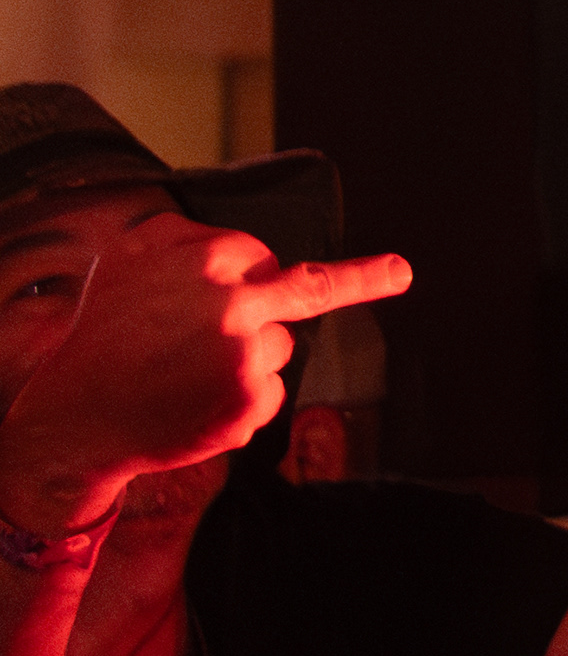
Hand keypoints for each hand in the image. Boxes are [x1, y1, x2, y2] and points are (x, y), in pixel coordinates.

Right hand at [0, 216, 408, 524]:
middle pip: (306, 288)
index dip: (248, 274)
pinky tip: (194, 403)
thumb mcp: (127, 260)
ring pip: (278, 347)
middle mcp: (230, 299)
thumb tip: (246, 244)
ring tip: (185, 375)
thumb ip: (184, 238)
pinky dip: (239, 400)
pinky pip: (269, 392)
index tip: (275, 272)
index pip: (260, 254)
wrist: (76, 417)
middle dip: (362, 278)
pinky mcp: (252, 401)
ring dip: (246, 359)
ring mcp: (245, 351)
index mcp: (202, 256)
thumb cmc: (103, 335)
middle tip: (402, 272)